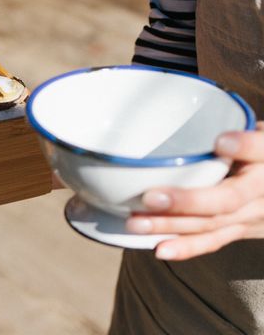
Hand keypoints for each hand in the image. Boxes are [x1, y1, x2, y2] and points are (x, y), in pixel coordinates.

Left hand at [126, 123, 263, 260]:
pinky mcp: (237, 230)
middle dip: (186, 202)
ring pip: (211, 225)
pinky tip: (160, 249)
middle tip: (149, 198)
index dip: (242, 149)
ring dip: (173, 227)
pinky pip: (212, 241)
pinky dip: (186, 247)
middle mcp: (260, 197)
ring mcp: (250, 217)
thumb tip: (222, 141)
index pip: (260, 154)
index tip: (220, 144)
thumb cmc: (260, 154)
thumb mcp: (260, 140)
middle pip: (225, 201)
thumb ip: (246, 140)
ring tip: (138, 224)